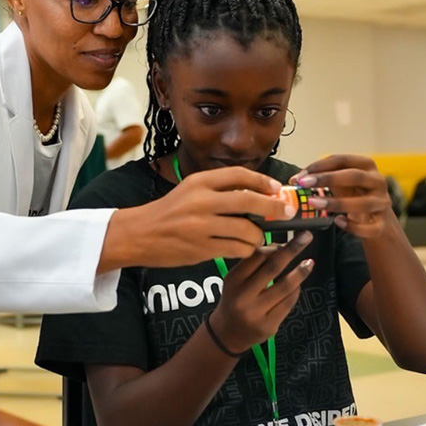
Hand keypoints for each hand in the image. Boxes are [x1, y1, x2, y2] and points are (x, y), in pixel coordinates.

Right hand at [101, 167, 296, 270]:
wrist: (139, 234)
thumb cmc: (169, 212)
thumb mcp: (191, 191)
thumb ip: (219, 190)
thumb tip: (259, 194)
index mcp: (200, 182)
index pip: (240, 175)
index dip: (264, 181)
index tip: (277, 189)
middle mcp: (202, 201)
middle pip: (250, 202)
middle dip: (274, 208)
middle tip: (286, 213)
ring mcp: (202, 226)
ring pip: (247, 231)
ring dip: (259, 236)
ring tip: (257, 237)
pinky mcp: (202, 248)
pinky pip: (238, 249)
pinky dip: (247, 250)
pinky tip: (244, 248)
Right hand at [210, 231, 313, 353]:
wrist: (226, 333)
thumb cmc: (234, 300)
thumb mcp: (235, 281)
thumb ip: (253, 266)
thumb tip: (281, 248)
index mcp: (233, 280)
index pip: (257, 256)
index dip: (275, 246)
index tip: (288, 239)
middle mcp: (243, 296)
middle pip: (273, 268)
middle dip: (292, 250)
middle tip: (306, 237)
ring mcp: (256, 312)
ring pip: (285, 287)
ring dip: (300, 272)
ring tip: (309, 262)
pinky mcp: (269, 325)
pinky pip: (288, 303)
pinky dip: (295, 291)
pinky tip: (298, 284)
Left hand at [292, 154, 392, 238]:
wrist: (374, 216)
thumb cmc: (352, 193)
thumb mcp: (340, 181)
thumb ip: (322, 178)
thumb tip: (295, 181)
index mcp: (366, 165)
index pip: (342, 160)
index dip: (320, 166)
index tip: (300, 177)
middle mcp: (378, 181)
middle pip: (355, 176)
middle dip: (328, 179)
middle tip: (304, 185)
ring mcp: (382, 202)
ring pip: (363, 203)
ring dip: (337, 203)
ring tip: (314, 203)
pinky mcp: (382, 223)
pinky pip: (369, 228)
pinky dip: (353, 227)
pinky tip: (337, 222)